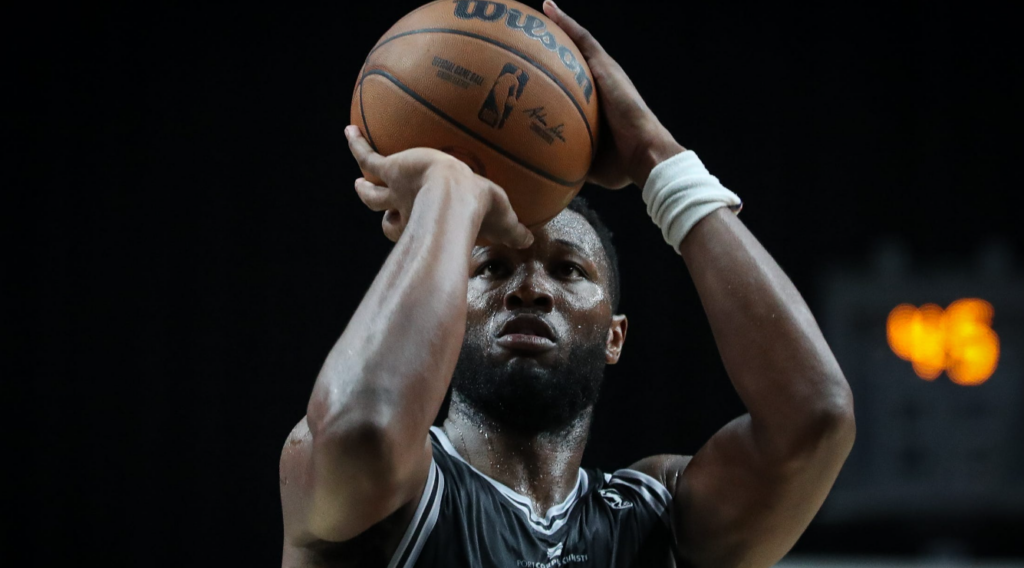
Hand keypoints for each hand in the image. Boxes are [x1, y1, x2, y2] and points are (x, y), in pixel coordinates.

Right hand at [345, 126, 533, 247]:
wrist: (453, 194)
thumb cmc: (476, 210)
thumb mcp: (501, 218)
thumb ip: (513, 231)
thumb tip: (530, 241)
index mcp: (429, 223)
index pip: (414, 230)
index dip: (410, 231)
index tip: (410, 229)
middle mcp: (408, 211)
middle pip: (387, 216)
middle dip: (383, 213)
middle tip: (375, 204)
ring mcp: (396, 189)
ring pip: (371, 193)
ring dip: (364, 189)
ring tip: (358, 182)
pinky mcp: (390, 168)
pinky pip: (367, 156)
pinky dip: (356, 144)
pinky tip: (350, 130)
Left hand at [543, 0, 685, 188]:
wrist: (646, 155)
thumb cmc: (623, 164)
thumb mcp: (589, 163)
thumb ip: (571, 160)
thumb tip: (551, 171)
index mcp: (597, 106)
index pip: (574, 85)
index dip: (557, 74)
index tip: (535, 68)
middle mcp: (601, 85)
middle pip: (574, 60)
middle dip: (553, 47)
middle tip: (528, 33)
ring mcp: (605, 74)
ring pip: (577, 44)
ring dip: (558, 27)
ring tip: (536, 11)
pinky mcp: (606, 68)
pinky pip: (582, 40)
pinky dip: (566, 24)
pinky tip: (548, 9)